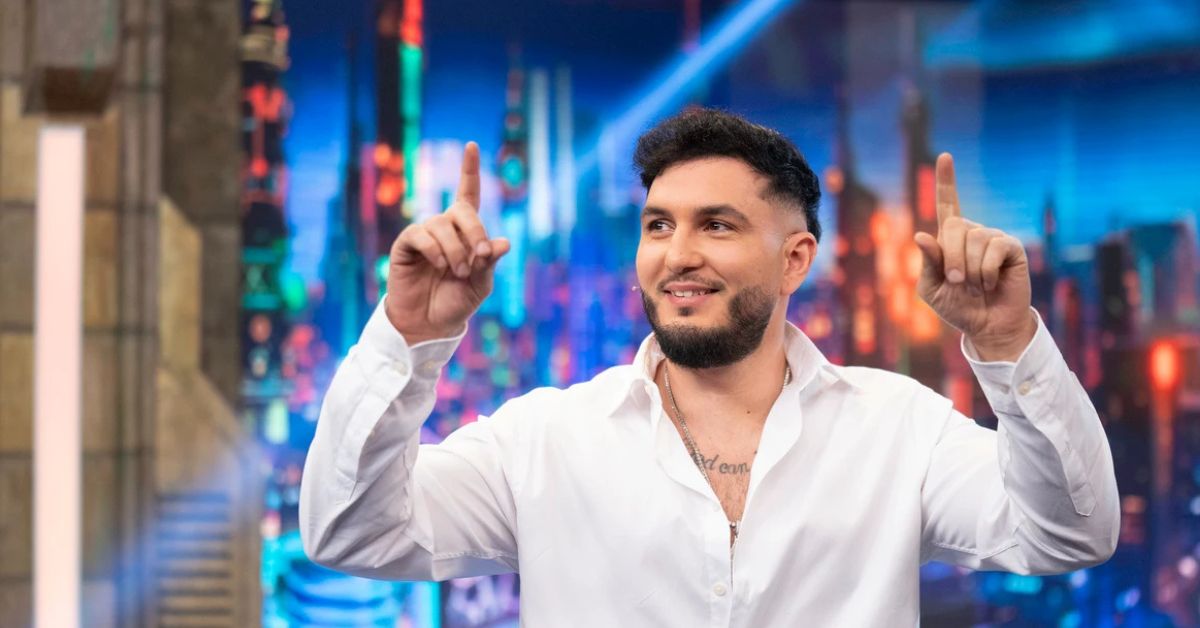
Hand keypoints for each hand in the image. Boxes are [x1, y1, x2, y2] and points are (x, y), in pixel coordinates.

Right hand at [384, 142, 510, 343]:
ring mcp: (424, 234)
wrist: (429, 324)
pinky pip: (421, 235)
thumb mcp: (481, 285)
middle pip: (461, 210)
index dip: (469, 170)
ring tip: (459, 272)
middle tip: (480, 257)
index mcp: (466, 232)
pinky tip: (438, 265)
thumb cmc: (456, 302)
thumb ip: (489, 263)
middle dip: (475, 230)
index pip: (469, 194)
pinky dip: (435, 250)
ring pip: (442, 225)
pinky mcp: (406, 245)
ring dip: (455, 250)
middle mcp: (445, 227)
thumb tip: (503, 243)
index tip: (471, 145)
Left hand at [913, 153, 1035, 360]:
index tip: (946, 156)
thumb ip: (927, 262)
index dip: (947, 180)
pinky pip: (994, 248)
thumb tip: (921, 235)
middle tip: (958, 281)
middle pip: (954, 225)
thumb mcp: (932, 288)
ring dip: (970, 270)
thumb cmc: (958, 307)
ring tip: (977, 286)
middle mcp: (973, 233)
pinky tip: (992, 283)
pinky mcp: (1012, 248)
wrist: (987, 326)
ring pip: (974, 239)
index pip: (948, 203)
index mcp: (951, 239)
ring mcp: (994, 238)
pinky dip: (987, 271)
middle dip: (951, 258)